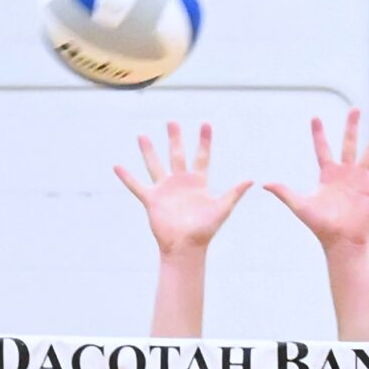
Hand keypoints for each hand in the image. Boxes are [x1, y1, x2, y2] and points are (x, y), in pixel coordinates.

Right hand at [115, 122, 251, 257]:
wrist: (186, 247)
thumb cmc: (205, 231)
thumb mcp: (222, 209)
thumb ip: (234, 193)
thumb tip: (251, 180)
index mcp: (198, 183)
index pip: (202, 157)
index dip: (204, 141)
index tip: (205, 123)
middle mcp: (180, 183)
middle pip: (177, 155)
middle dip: (175, 138)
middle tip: (172, 122)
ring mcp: (165, 190)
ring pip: (155, 165)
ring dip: (148, 151)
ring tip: (142, 135)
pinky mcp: (152, 200)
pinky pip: (137, 186)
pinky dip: (127, 177)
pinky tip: (117, 166)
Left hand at [264, 110, 368, 254]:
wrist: (340, 241)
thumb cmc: (320, 225)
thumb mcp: (300, 205)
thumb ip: (284, 192)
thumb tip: (264, 184)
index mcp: (328, 174)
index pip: (323, 148)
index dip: (319, 133)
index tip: (315, 117)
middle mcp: (345, 173)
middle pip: (349, 143)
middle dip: (351, 126)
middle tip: (354, 108)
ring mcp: (361, 180)